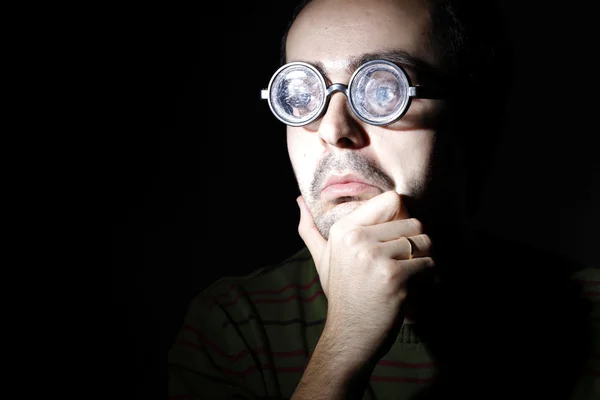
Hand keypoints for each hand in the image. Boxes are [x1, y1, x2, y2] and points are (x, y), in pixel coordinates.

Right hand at [297, 191, 433, 363]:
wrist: (350, 333)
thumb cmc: (341, 293)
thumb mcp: (322, 258)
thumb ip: (310, 229)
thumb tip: (299, 201)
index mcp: (343, 229)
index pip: (391, 199)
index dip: (401, 216)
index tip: (396, 235)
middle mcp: (357, 239)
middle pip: (413, 221)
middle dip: (416, 241)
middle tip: (404, 259)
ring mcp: (375, 257)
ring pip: (424, 241)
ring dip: (424, 257)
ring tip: (410, 271)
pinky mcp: (394, 276)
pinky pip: (428, 263)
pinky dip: (427, 275)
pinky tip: (412, 286)